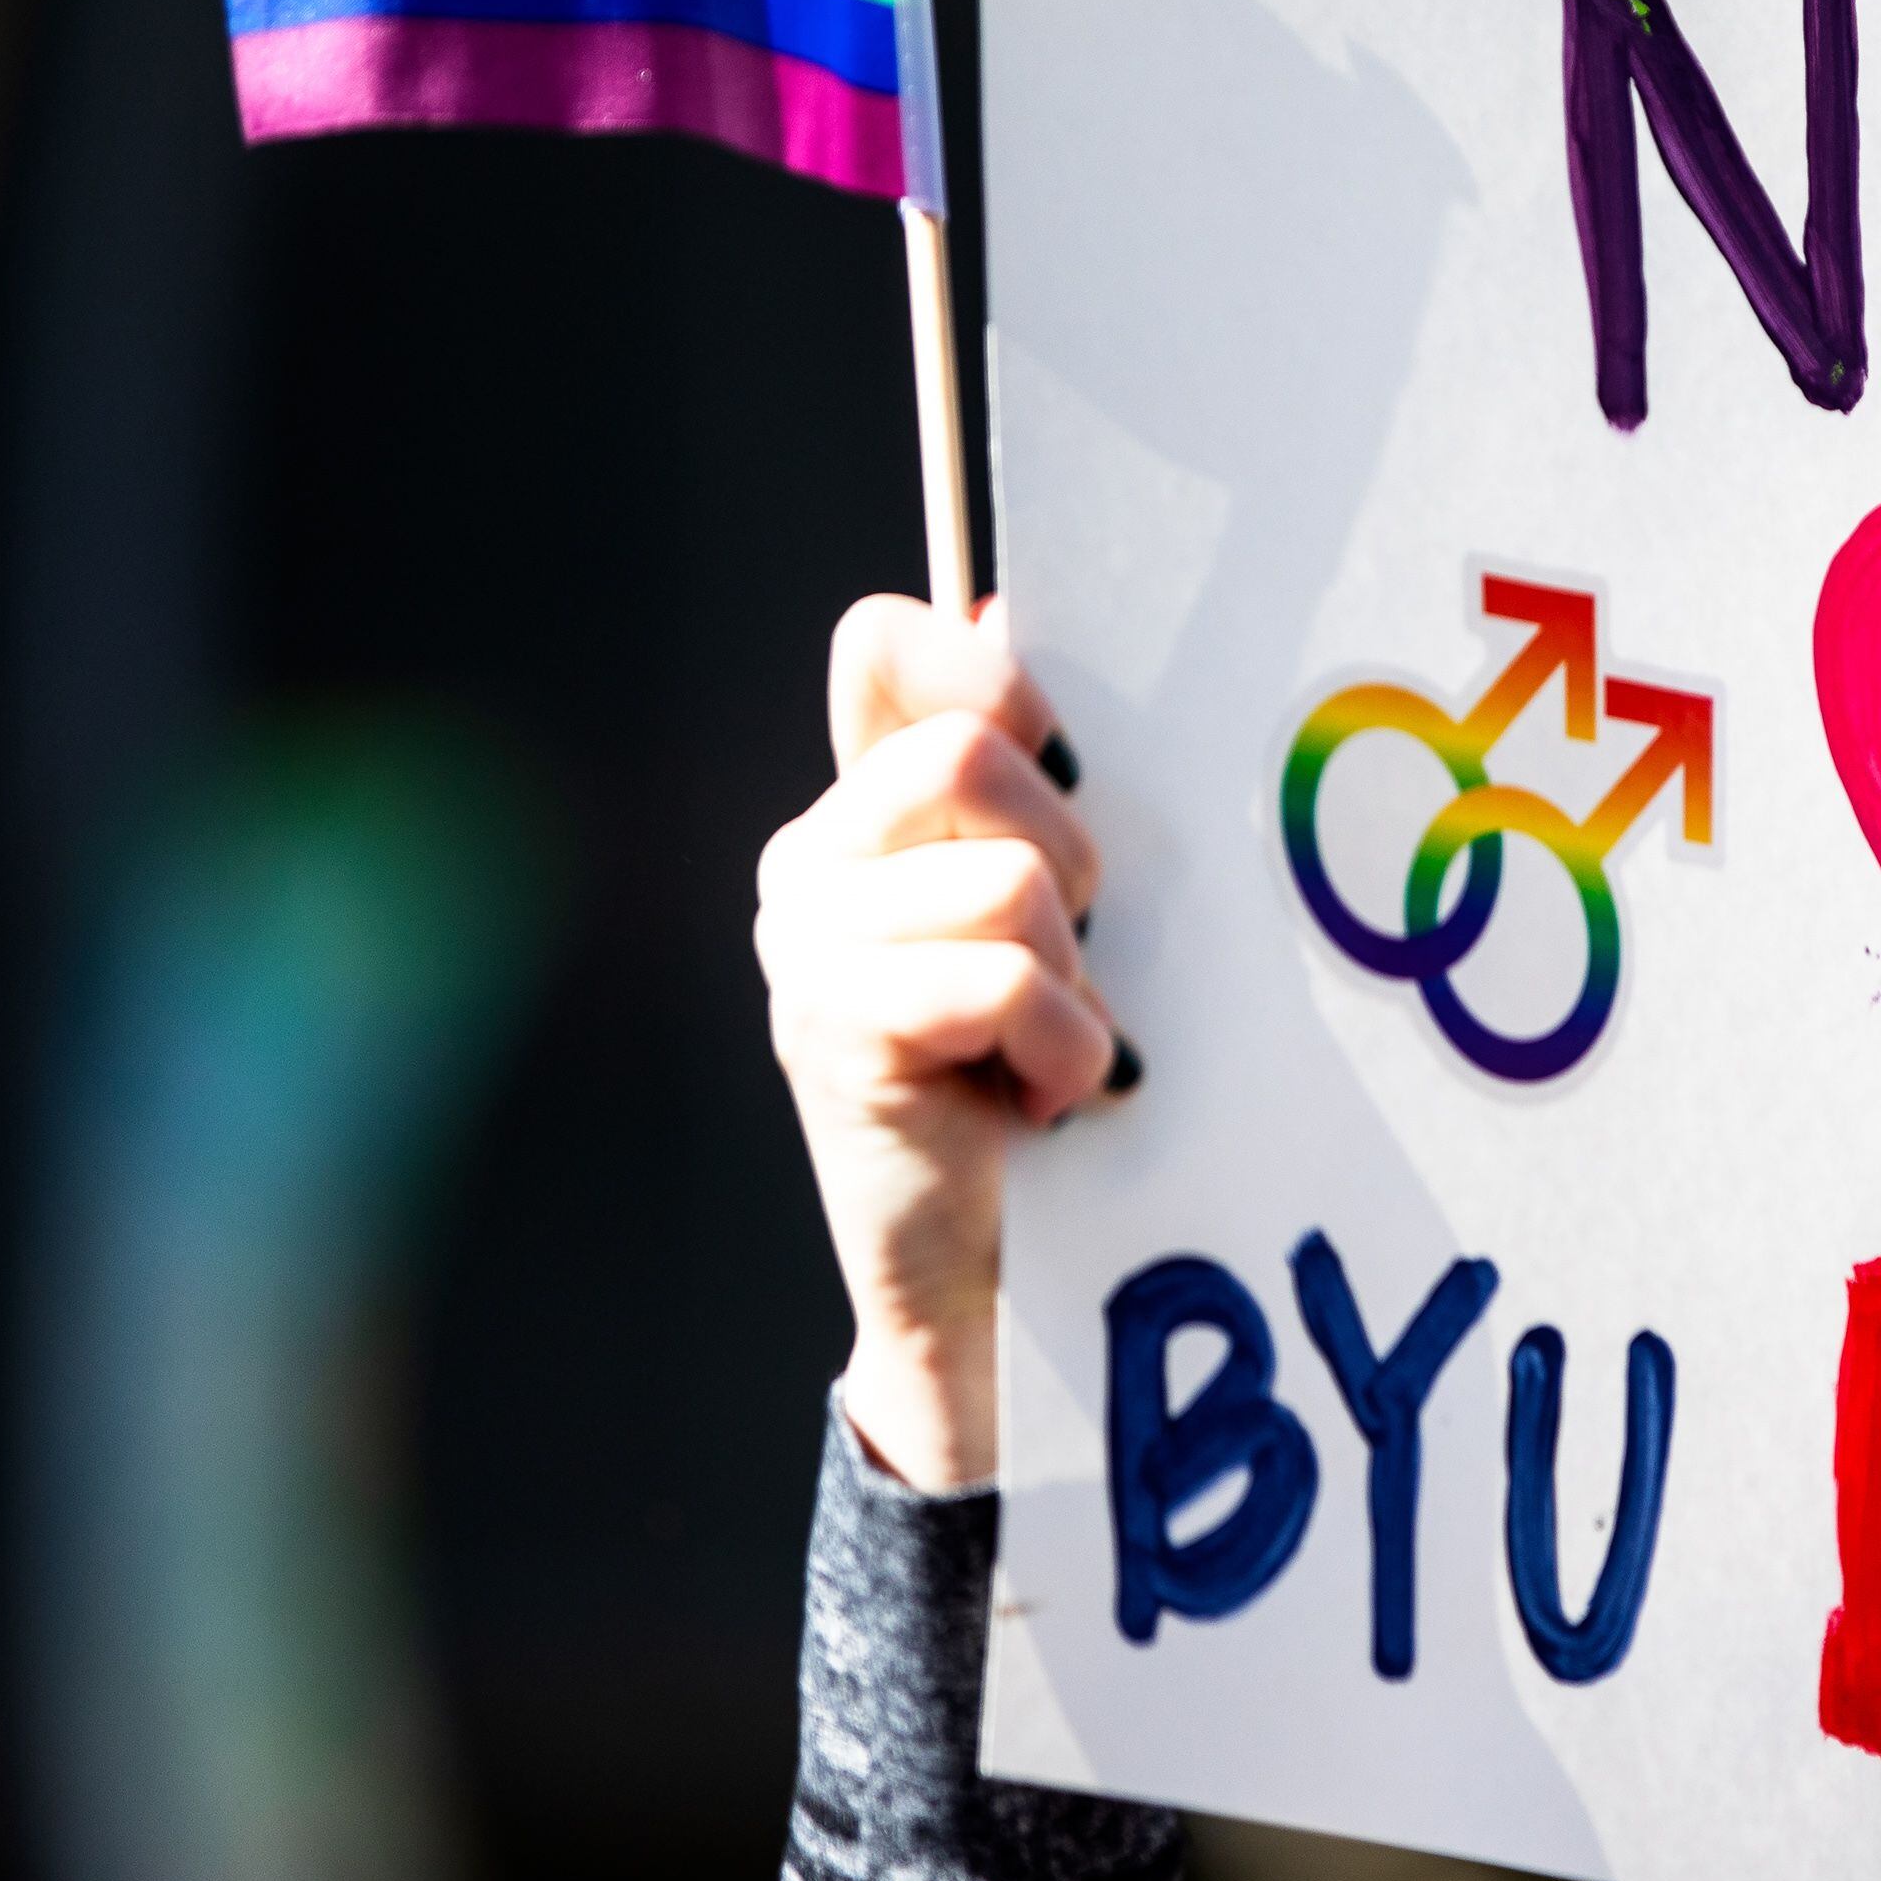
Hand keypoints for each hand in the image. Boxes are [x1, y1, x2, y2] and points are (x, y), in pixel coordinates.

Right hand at [755, 594, 1129, 1490]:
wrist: (992, 1277)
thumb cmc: (1042, 1077)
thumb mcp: (1058, 915)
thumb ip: (1025, 779)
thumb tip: (994, 603)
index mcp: (862, 809)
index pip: (890, 646)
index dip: (989, 669)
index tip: (1060, 753)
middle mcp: (811, 859)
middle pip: (972, 752)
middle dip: (1070, 855)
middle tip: (1077, 957)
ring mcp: (804, 944)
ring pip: (1007, 880)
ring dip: (1076, 981)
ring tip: (1054, 1049)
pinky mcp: (831, 1029)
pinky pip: (1000, 978)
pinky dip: (1062, 1046)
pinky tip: (1046, 1100)